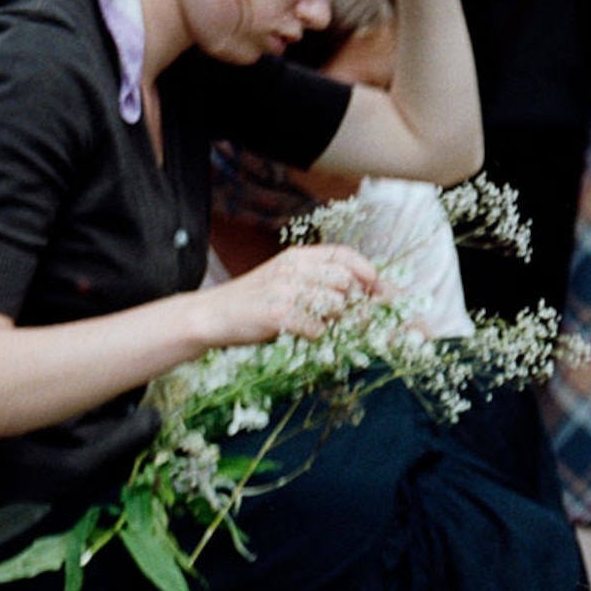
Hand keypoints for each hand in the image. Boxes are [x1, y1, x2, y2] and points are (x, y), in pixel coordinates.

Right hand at [199, 242, 381, 348]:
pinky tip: (301, 334)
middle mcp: (293, 268)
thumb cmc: (256, 302)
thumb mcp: (288, 281)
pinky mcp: (278, 314)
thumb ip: (321, 281)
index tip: (379, 288)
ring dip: (335, 321)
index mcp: (297, 257)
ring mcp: (285, 290)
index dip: (367, 270)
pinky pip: (318, 328)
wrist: (211, 315)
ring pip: (336, 306)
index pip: (343, 254)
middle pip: (346, 282)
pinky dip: (316, 336)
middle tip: (343, 318)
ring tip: (316, 324)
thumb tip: (370, 291)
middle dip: (353, 303)